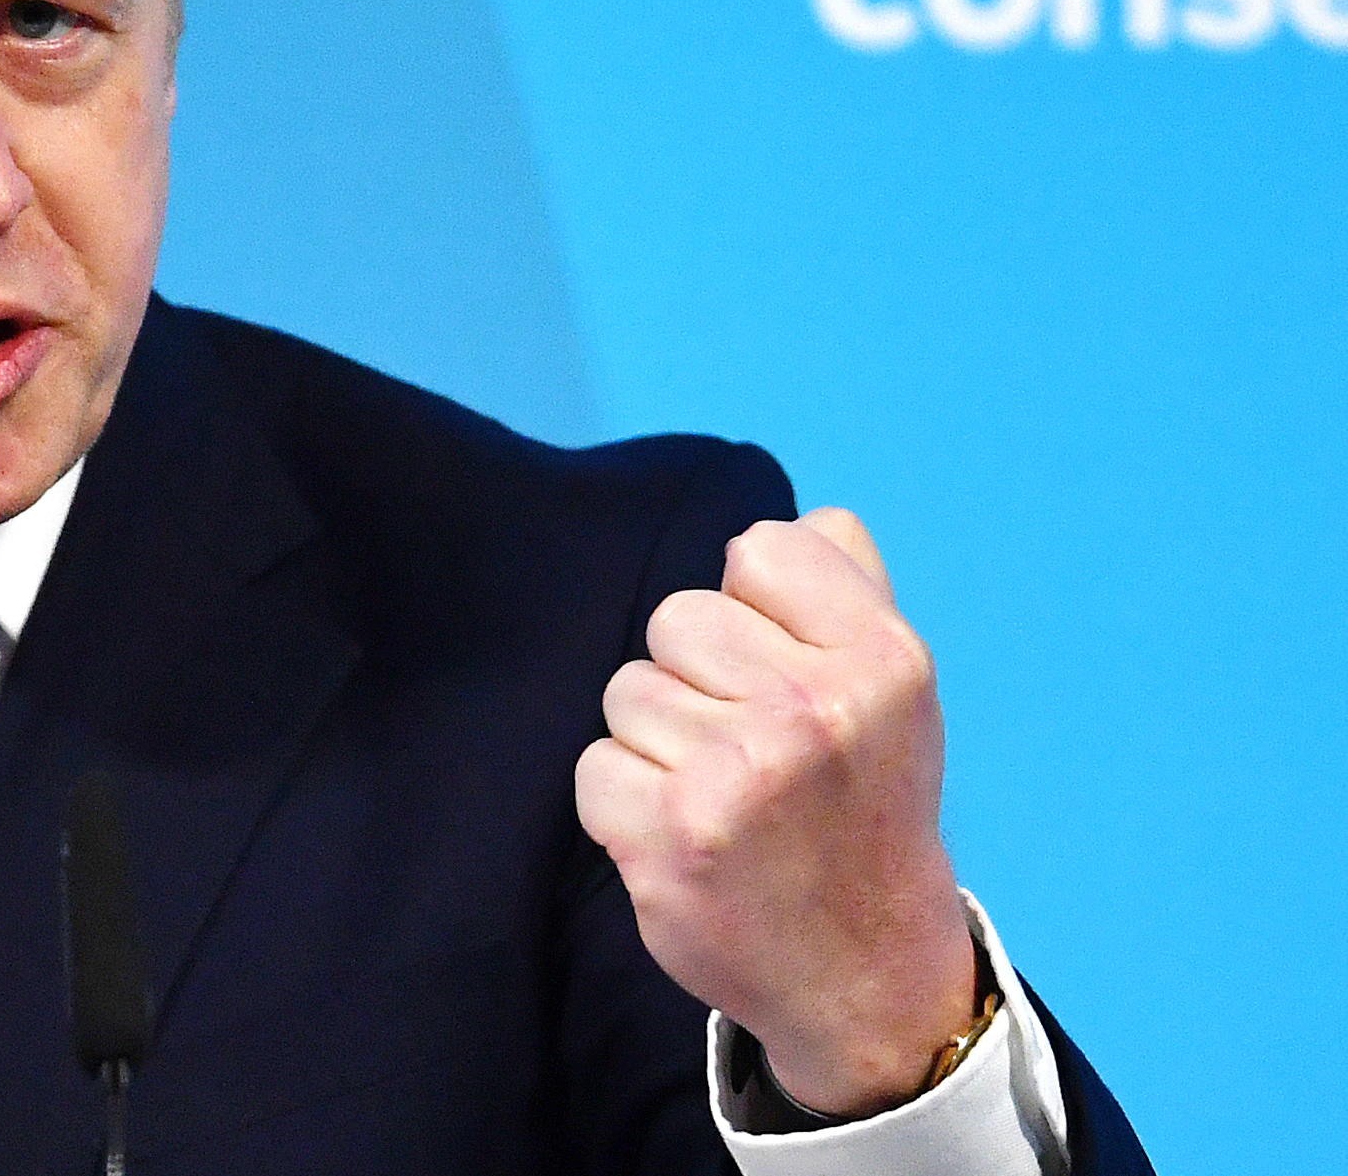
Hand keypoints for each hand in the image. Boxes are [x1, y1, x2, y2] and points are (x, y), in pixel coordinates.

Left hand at [574, 509, 977, 1116]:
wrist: (865, 971)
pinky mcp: (671, 833)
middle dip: (695, 676)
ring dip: (657, 743)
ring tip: (722, 796)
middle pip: (678, 617)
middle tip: (750, 749)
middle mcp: (814, 710)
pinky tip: (682, 837)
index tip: (780, 671)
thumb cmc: (863, 810)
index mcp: (881, 660)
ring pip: (628, 691)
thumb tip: (809, 516)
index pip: (759, 549)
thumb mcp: (893, 694)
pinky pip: (594, 764)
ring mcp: (740, 773)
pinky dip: (623, 802)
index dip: (752, 608)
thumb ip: (852, 591)